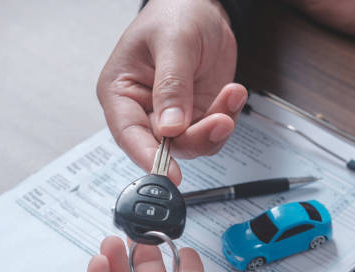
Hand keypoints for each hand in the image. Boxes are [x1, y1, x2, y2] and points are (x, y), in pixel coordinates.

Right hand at [97, 0, 246, 181]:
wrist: (203, 7)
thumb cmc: (175, 14)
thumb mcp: (173, 43)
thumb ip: (172, 86)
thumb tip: (170, 127)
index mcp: (121, 92)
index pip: (129, 135)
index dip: (149, 157)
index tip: (171, 172)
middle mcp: (145, 110)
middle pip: (167, 146)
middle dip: (197, 136)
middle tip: (220, 120)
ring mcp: (174, 116)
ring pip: (194, 144)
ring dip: (217, 126)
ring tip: (231, 94)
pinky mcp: (198, 115)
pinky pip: (213, 132)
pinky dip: (228, 117)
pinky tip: (233, 93)